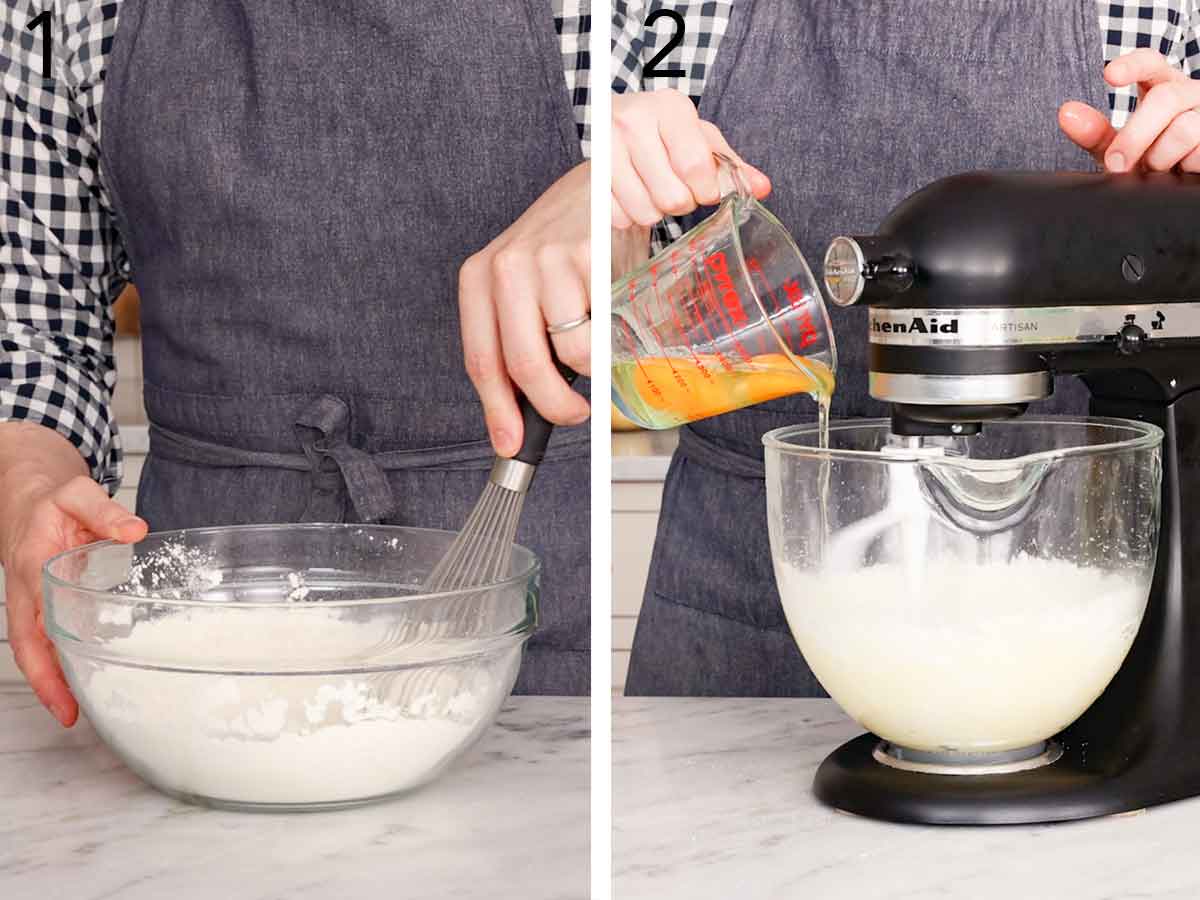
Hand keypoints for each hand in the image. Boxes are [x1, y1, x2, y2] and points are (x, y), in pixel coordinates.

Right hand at [2, 467, 145, 725]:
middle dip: (48, 684)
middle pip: (31, 648)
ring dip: (57, 675)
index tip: (62, 694)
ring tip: (84, 705)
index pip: (35, 626)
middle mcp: (28, 591)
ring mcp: (35, 598)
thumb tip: (135, 531)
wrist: (29, 495)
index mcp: (32, 568)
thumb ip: (106, 513)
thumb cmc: (52, 499)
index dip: (46, 664)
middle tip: (71, 715)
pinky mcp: (49, 600)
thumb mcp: (78, 494)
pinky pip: (53, 632)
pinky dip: (66, 654)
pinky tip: (92, 669)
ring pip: (40, 645)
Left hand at [458, 161, 590, 456]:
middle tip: (572, 415)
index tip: (509, 443)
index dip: (497, 411)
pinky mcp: (589, 257)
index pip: (481, 360)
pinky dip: (613, 344)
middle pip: (523, 365)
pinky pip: (604, 329)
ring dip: (590, 374)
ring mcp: (548, 261)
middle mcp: (506, 267)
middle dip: (552, 407)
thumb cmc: (563, 246)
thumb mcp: (525, 285)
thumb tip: (524, 412)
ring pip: (569, 354)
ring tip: (598, 358)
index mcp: (479, 278)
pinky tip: (613, 324)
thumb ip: (519, 337)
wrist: (601, 185)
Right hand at [612, 88, 770, 228]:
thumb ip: (730, 165)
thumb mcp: (701, 138)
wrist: (614, 120)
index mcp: (670, 107)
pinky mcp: (590, 173)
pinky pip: (619, 217)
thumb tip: (761, 188)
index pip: (696, 167)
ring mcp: (606, 146)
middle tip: (677, 189)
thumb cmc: (666, 131)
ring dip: (656, 212)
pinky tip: (633, 195)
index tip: (706, 190)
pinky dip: (630, 216)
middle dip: (682, 203)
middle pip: (672, 196)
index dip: (707, 191)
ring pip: (646, 212)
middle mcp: (634, 121)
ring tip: (654, 191)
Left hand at [1060, 49, 1199, 171]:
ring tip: (1155, 167)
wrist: (1178, 179)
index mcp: (1161, 85)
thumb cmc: (1148, 156)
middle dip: (1135, 136)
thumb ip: (1094, 132)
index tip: (1109, 75)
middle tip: (1116, 163)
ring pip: (1185, 129)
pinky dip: (1183, 167)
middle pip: (1166, 98)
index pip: (1150, 62)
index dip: (1132, 65)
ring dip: (1161, 158)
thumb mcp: (1118, 145)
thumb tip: (1066, 113)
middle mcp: (1189, 93)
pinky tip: (1178, 170)